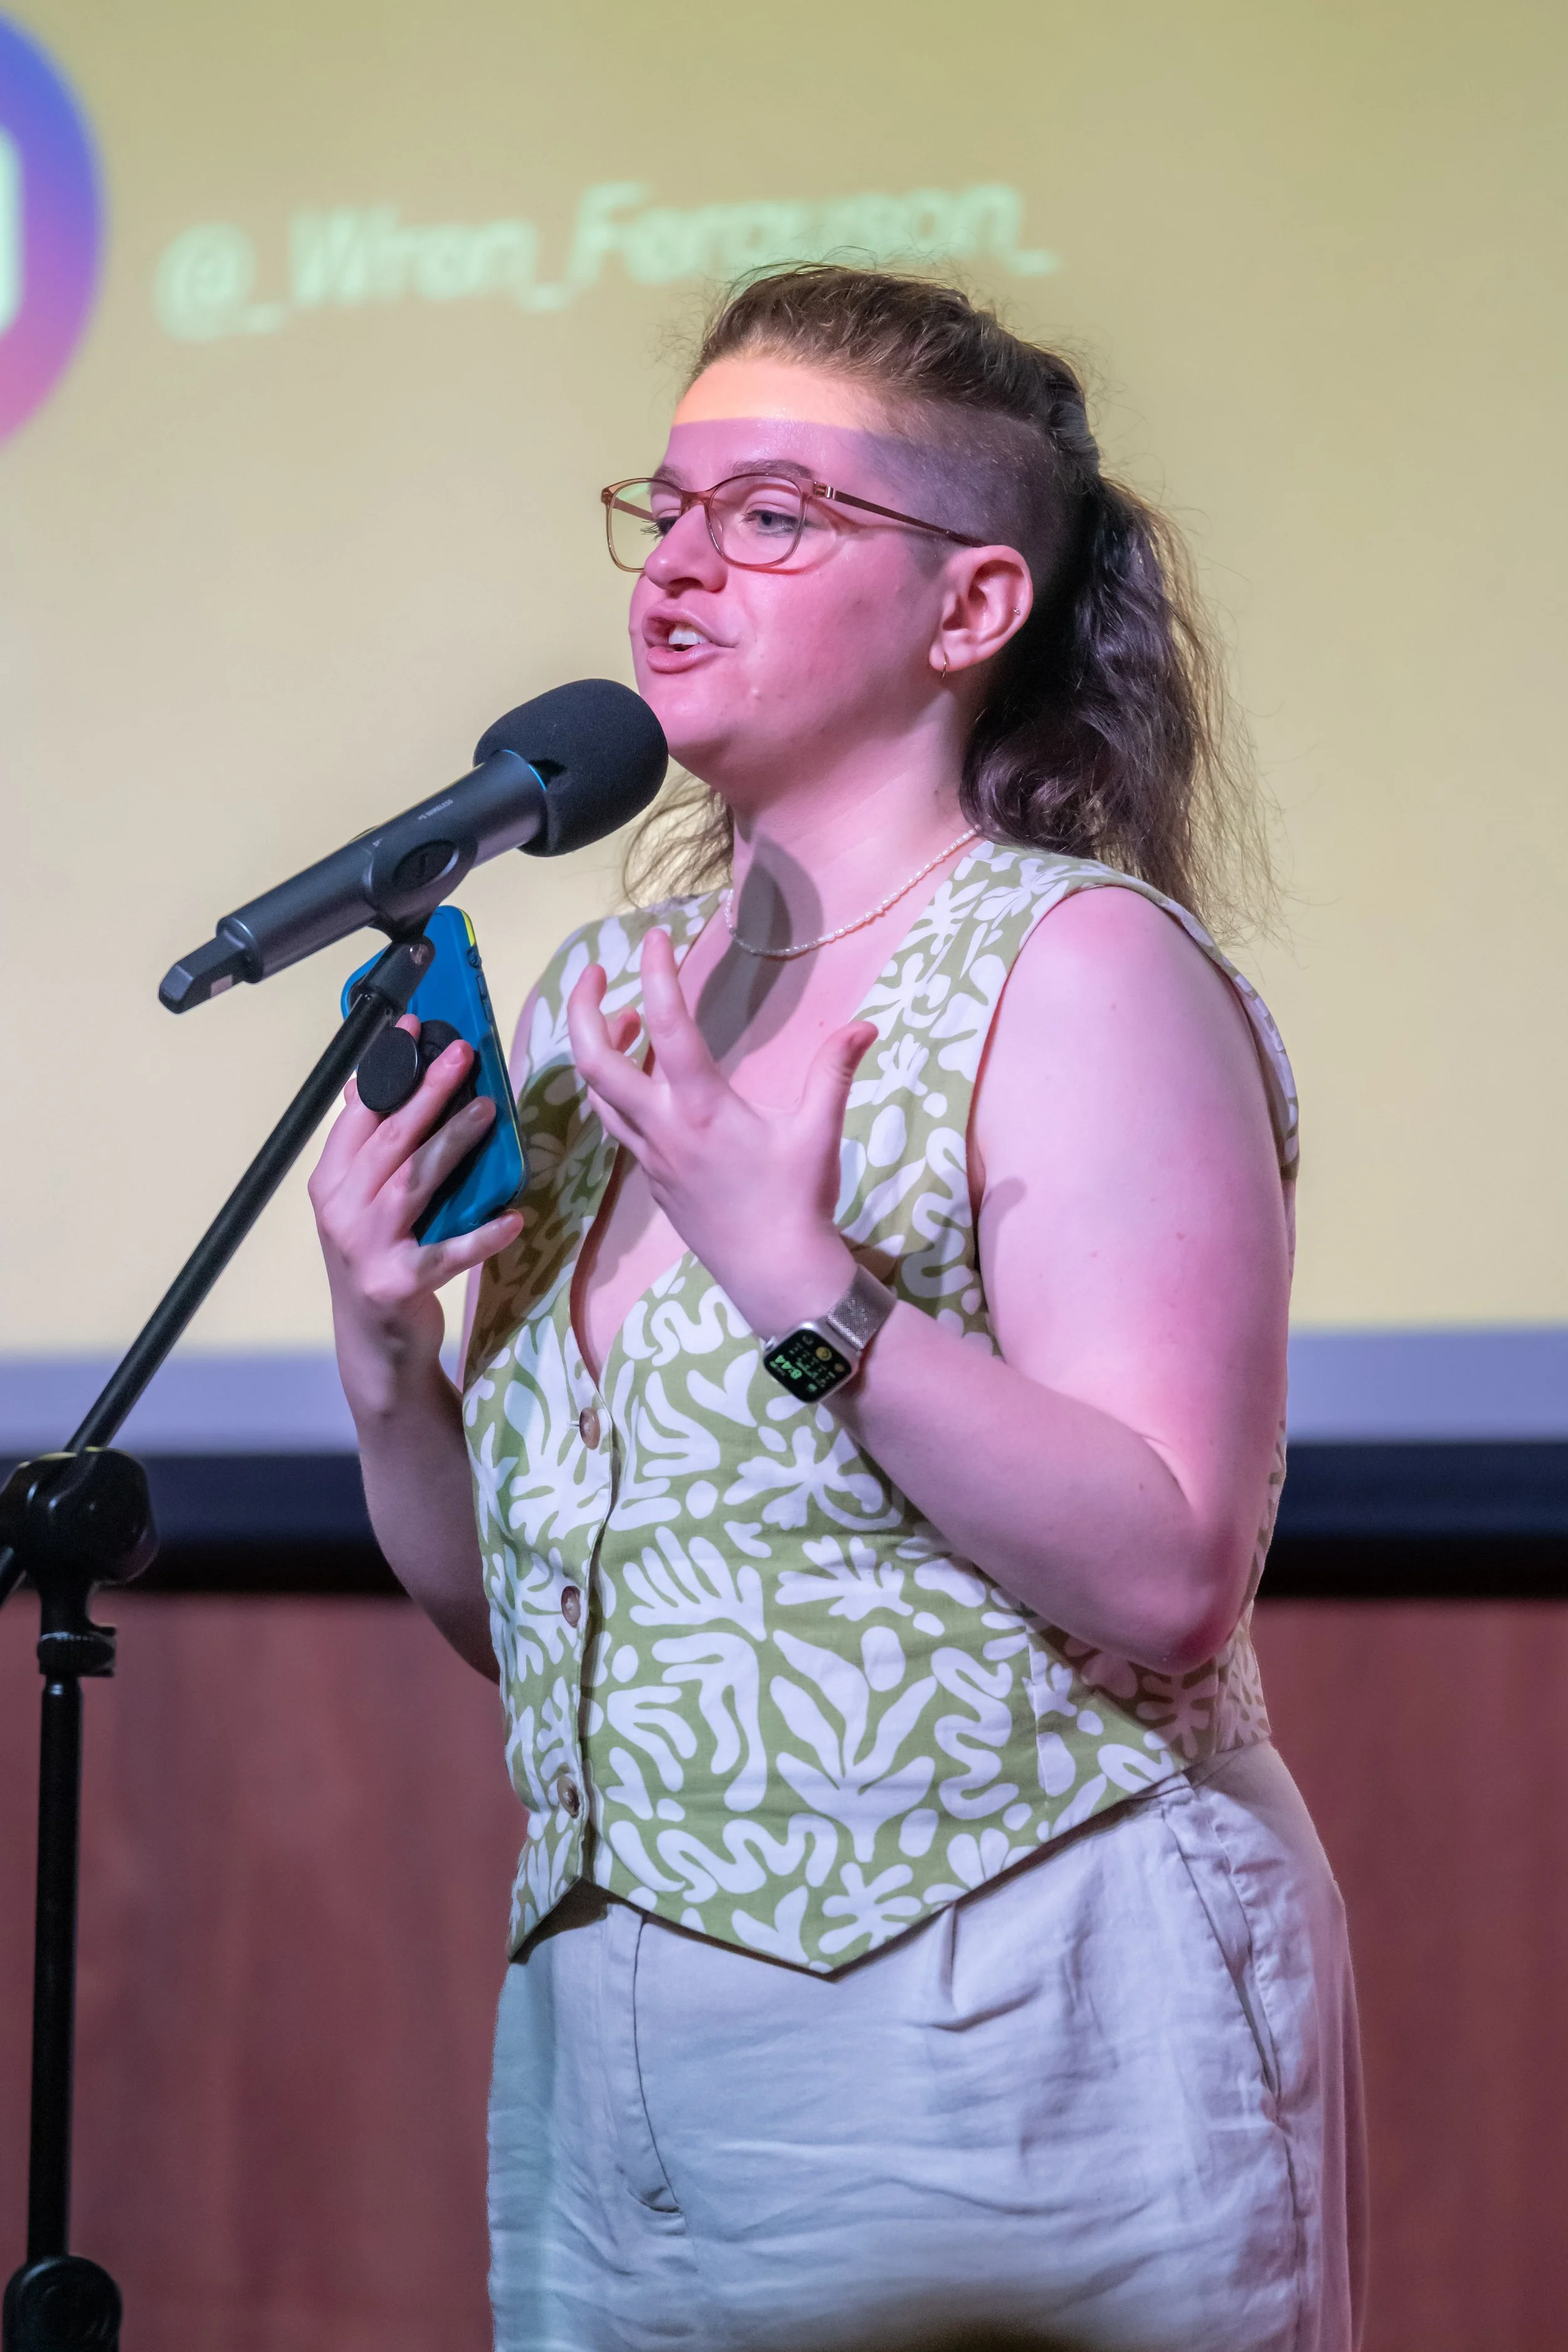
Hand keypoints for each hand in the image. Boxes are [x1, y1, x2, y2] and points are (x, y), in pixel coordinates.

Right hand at [309, 1019, 522, 1407]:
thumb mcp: (361, 1202)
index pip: (357, 1115)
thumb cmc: (377, 1262)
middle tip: (463, 1054)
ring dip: (453, 1143)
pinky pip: (445, 1254)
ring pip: (413, 1182)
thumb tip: (369, 1083)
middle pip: (389, 1140)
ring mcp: (365, 1247)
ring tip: (490, 1112)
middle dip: (427, 1092)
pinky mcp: (396, 1283)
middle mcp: (340, 1209)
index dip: (387, 1069)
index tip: (415, 1026)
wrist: (375, 1348)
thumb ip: (367, 1149)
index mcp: (331, 1182)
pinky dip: (481, 1236)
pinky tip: (513, 1219)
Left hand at [565, 927, 875, 1336]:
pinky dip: (615, 1089)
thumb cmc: (797, 1202)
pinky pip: (616, 1123)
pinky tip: (642, 1079)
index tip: (654, 939)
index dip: (656, 975)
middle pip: (594, 1061)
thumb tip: (865, 1023)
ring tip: (625, 1020)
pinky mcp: (651, 1178)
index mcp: (701, 1107)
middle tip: (597, 972)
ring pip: (598, 1094)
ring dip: (598, 1049)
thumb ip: (834, 1071)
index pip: (667, 1026)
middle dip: (583, 1010)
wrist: (773, 1275)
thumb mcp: (819, 1131)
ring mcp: (650, 1155)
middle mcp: (662, 1127)